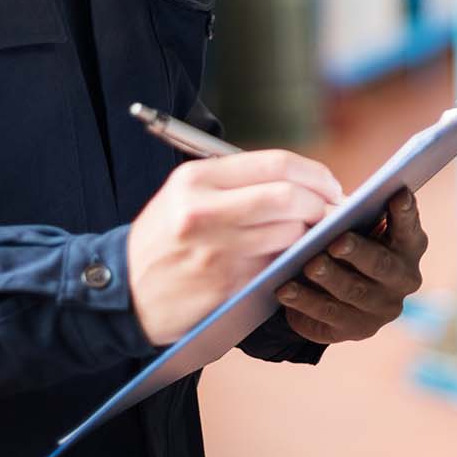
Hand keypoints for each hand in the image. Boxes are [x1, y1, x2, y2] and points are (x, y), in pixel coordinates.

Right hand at [128, 150, 344, 346]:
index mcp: (197, 179)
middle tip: (333, 213)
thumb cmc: (165, 239)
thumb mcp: (186, 195)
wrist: (123, 292)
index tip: (330, 185)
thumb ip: (238, 182)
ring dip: (312, 235)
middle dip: (322, 204)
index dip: (314, 174)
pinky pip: (278, 266)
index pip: (275, 164)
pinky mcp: (225, 287)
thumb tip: (304, 181)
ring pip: (289, 233)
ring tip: (314, 236)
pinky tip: (295, 260)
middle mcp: (205, 211)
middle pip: (289, 197)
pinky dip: (294, 261)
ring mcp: (216, 251)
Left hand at [275, 188, 426, 344]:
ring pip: (354, 292)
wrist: (334, 288)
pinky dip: (305, 301)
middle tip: (337, 242)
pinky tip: (286, 290)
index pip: (409, 228)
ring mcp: (382, 308)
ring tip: (309, 265)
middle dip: (359, 252)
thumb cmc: (349, 241)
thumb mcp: (354, 226)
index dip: (405, 213)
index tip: (397, 193)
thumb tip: (327, 211)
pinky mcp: (357, 329)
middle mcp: (404, 279)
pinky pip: (329, 316)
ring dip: (330, 278)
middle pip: (382, 265)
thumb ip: (352, 217)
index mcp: (409, 246)